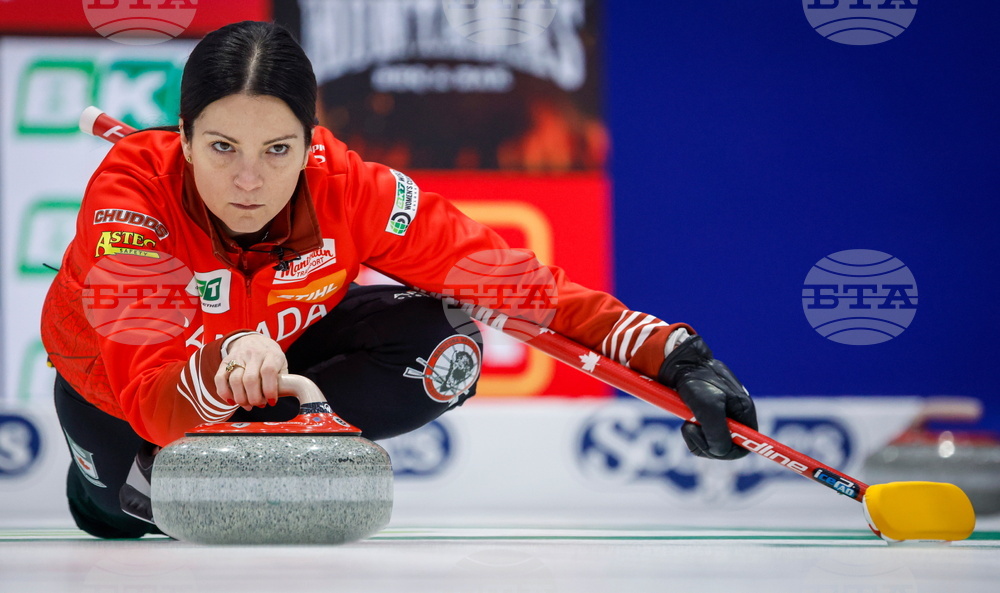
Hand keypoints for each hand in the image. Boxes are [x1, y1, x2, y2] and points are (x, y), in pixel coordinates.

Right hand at [215, 333, 288, 409]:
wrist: (252, 339)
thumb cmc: (270, 356)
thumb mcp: (282, 363)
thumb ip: (281, 380)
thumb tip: (276, 399)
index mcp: (271, 354)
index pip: (268, 371)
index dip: (269, 389)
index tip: (271, 402)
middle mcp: (253, 354)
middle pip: (250, 379)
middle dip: (254, 398)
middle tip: (259, 404)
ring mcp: (238, 357)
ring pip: (235, 380)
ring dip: (241, 398)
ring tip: (248, 405)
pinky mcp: (225, 362)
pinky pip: (220, 378)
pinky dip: (224, 393)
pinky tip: (232, 401)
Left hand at [657, 336, 756, 459]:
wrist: (678, 364)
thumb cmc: (696, 381)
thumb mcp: (709, 407)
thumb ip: (718, 433)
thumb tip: (721, 452)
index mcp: (744, 412)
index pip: (747, 445)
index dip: (730, 452)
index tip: (711, 447)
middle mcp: (735, 416)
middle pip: (727, 447)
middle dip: (708, 445)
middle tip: (690, 430)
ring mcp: (720, 416)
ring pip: (711, 443)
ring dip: (697, 438)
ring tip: (687, 423)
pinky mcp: (705, 415)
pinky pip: (701, 436)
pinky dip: (691, 433)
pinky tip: (685, 421)